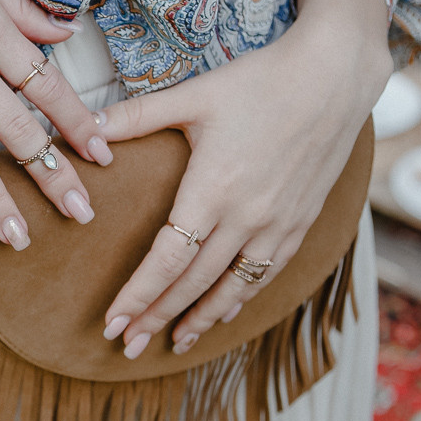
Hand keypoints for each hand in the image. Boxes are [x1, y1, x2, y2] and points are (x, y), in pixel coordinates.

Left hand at [99, 0, 393, 357]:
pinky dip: (240, 299)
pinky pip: (266, 274)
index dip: (138, 295)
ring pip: (233, 287)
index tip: (112, 322)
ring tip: (171, 344)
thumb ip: (136, 117)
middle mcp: (247, 216)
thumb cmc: (260, 80)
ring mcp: (278, 223)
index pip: (167, 259)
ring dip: (199, 319)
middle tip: (125, 345)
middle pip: (193, 283)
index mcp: (213, 189)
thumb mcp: (193, 94)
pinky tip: (222, 313)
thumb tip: (84, 131)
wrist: (335, 74)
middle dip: (156, 317)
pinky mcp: (301, 222)